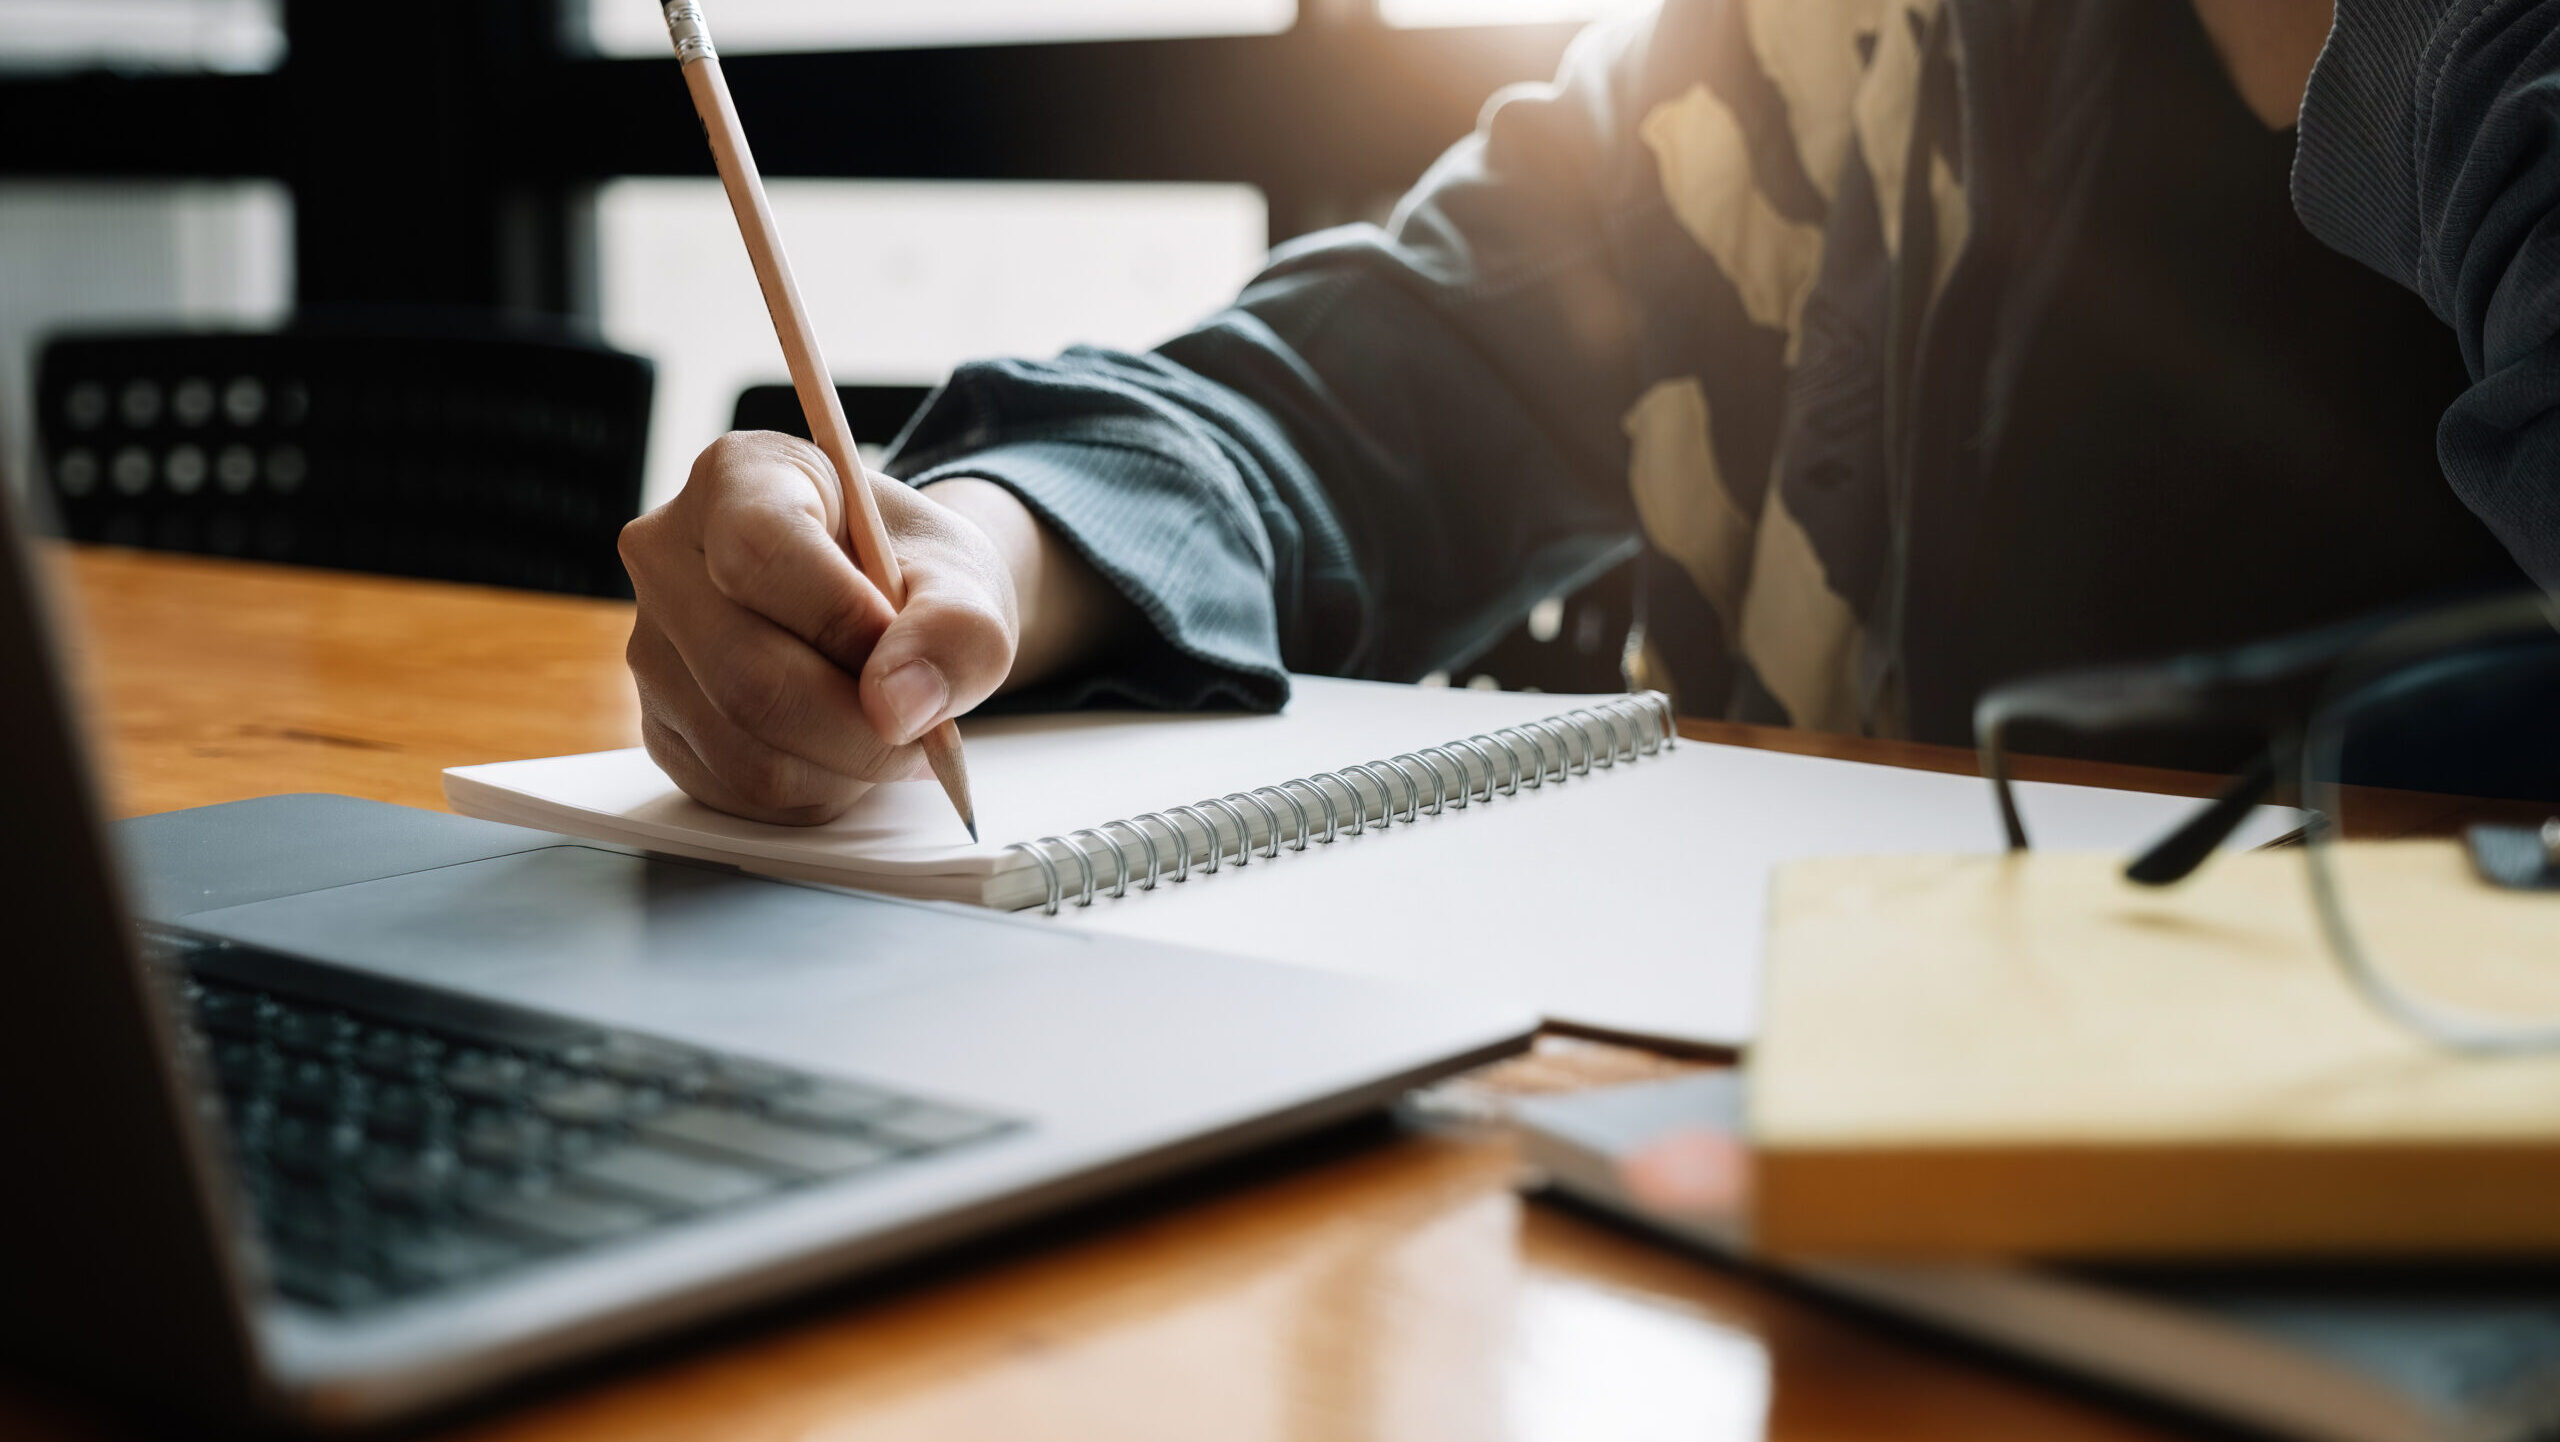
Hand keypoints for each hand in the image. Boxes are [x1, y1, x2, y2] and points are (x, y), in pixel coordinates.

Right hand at [619, 432, 1017, 824]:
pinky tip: (843, 751)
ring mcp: (651, 645)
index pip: (760, 552)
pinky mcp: (660, 725)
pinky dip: (814, 791)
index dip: (840, 620)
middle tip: (926, 732)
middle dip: (861, 727)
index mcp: (738, 478)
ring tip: (887, 731)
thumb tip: (900, 707)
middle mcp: (668, 556)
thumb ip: (954, 631)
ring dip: (844, 767)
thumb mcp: (964, 581)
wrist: (891, 611)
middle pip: (748, 675)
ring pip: (744, 749)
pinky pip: (737, 789)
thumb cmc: (915, 577)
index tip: (902, 654)